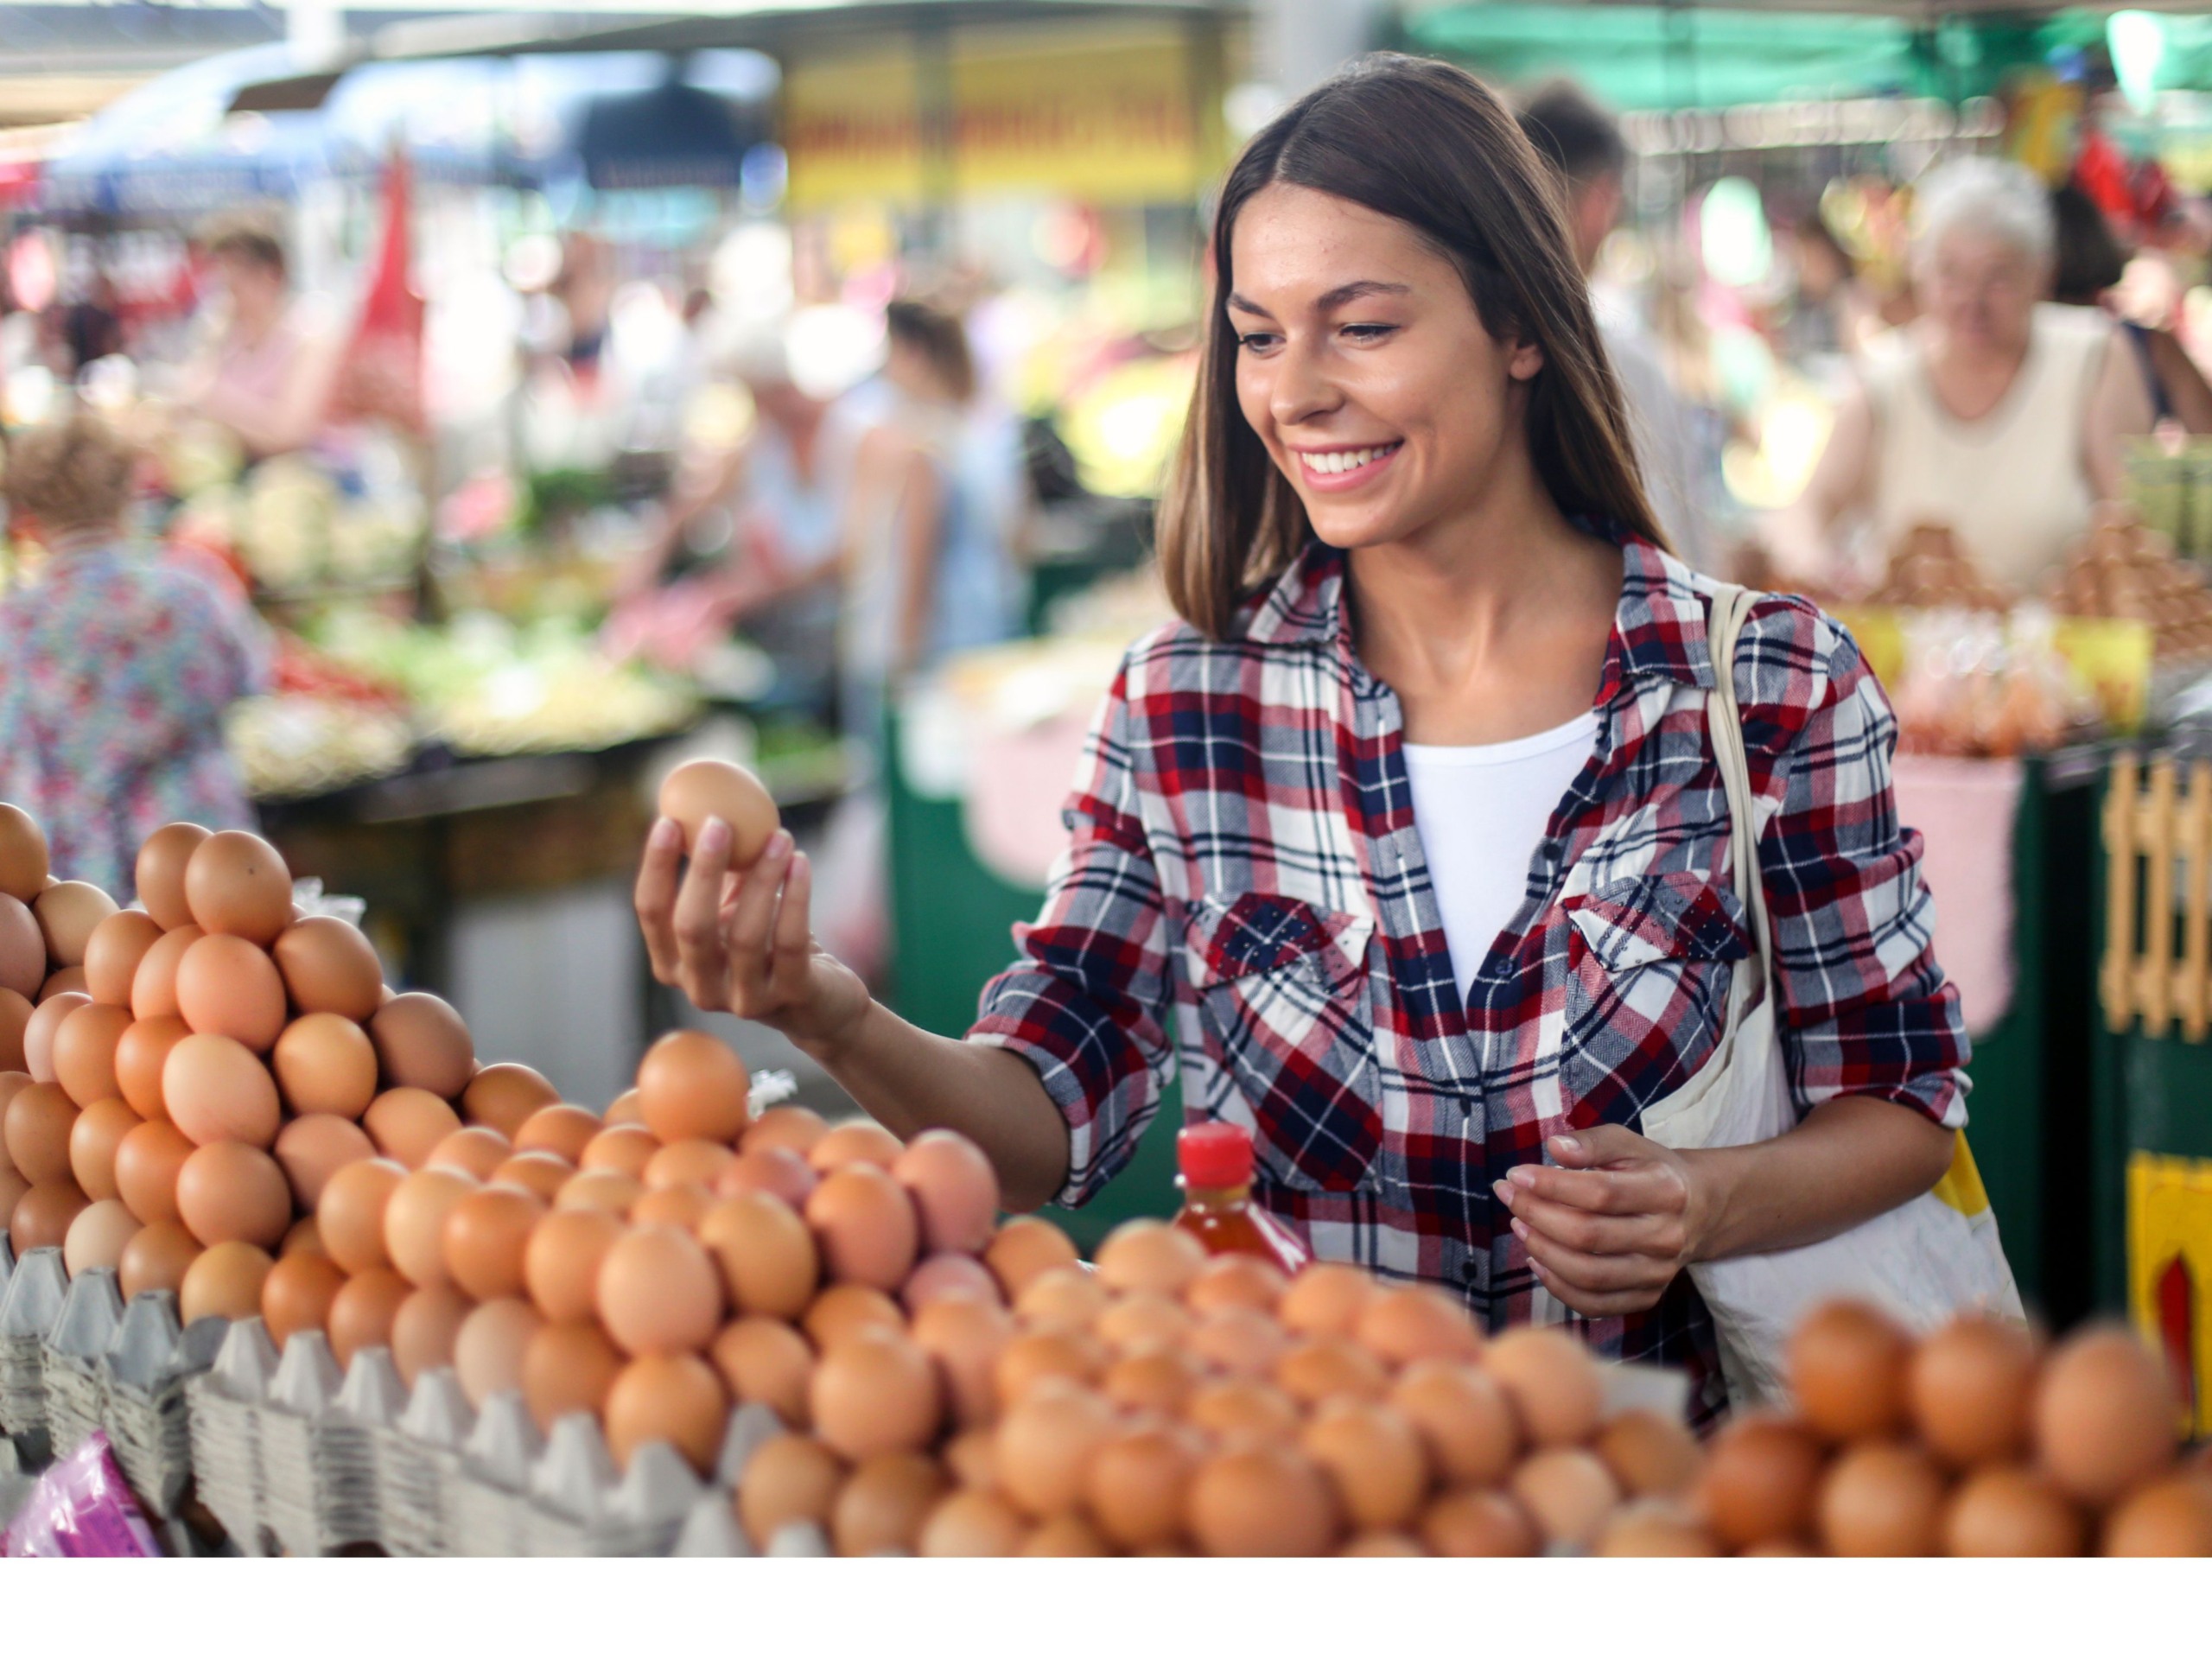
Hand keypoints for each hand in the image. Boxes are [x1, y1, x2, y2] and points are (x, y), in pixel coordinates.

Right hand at [634, 815, 871, 1056]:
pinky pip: (789, 942)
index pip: (652, 914)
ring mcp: (744, 999)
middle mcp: (700, 987)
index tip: (668, 820)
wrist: (818, 1000)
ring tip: (780, 836)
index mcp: (673, 962)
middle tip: (720, 822)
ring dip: (762, 877)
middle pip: (691, 927)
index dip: (655, 867)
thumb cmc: (766, 940)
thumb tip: (704, 801)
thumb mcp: (733, 906)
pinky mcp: (790, 997)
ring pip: (745, 935)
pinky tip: (801, 862)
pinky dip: (795, 897)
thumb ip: (717, 867)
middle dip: (704, 871)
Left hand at [1493, 1127, 1719, 1317]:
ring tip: (1519, 1225)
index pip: (1600, 1193)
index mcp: (1666, 1192)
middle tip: (1509, 1196)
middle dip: (1537, 1215)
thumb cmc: (1650, 1171)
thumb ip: (1592, 1142)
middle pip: (1589, 1236)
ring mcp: (1658, 1274)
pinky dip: (1557, 1286)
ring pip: (1588, 1275)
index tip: (1516, 1175)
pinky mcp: (1647, 1297)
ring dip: (1542, 1250)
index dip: (1551, 1185)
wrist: (1697, 1209)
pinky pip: (1594, 1304)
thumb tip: (1555, 1147)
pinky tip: (1537, 1259)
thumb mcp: (1628, 1144)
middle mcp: (1666, 1237)